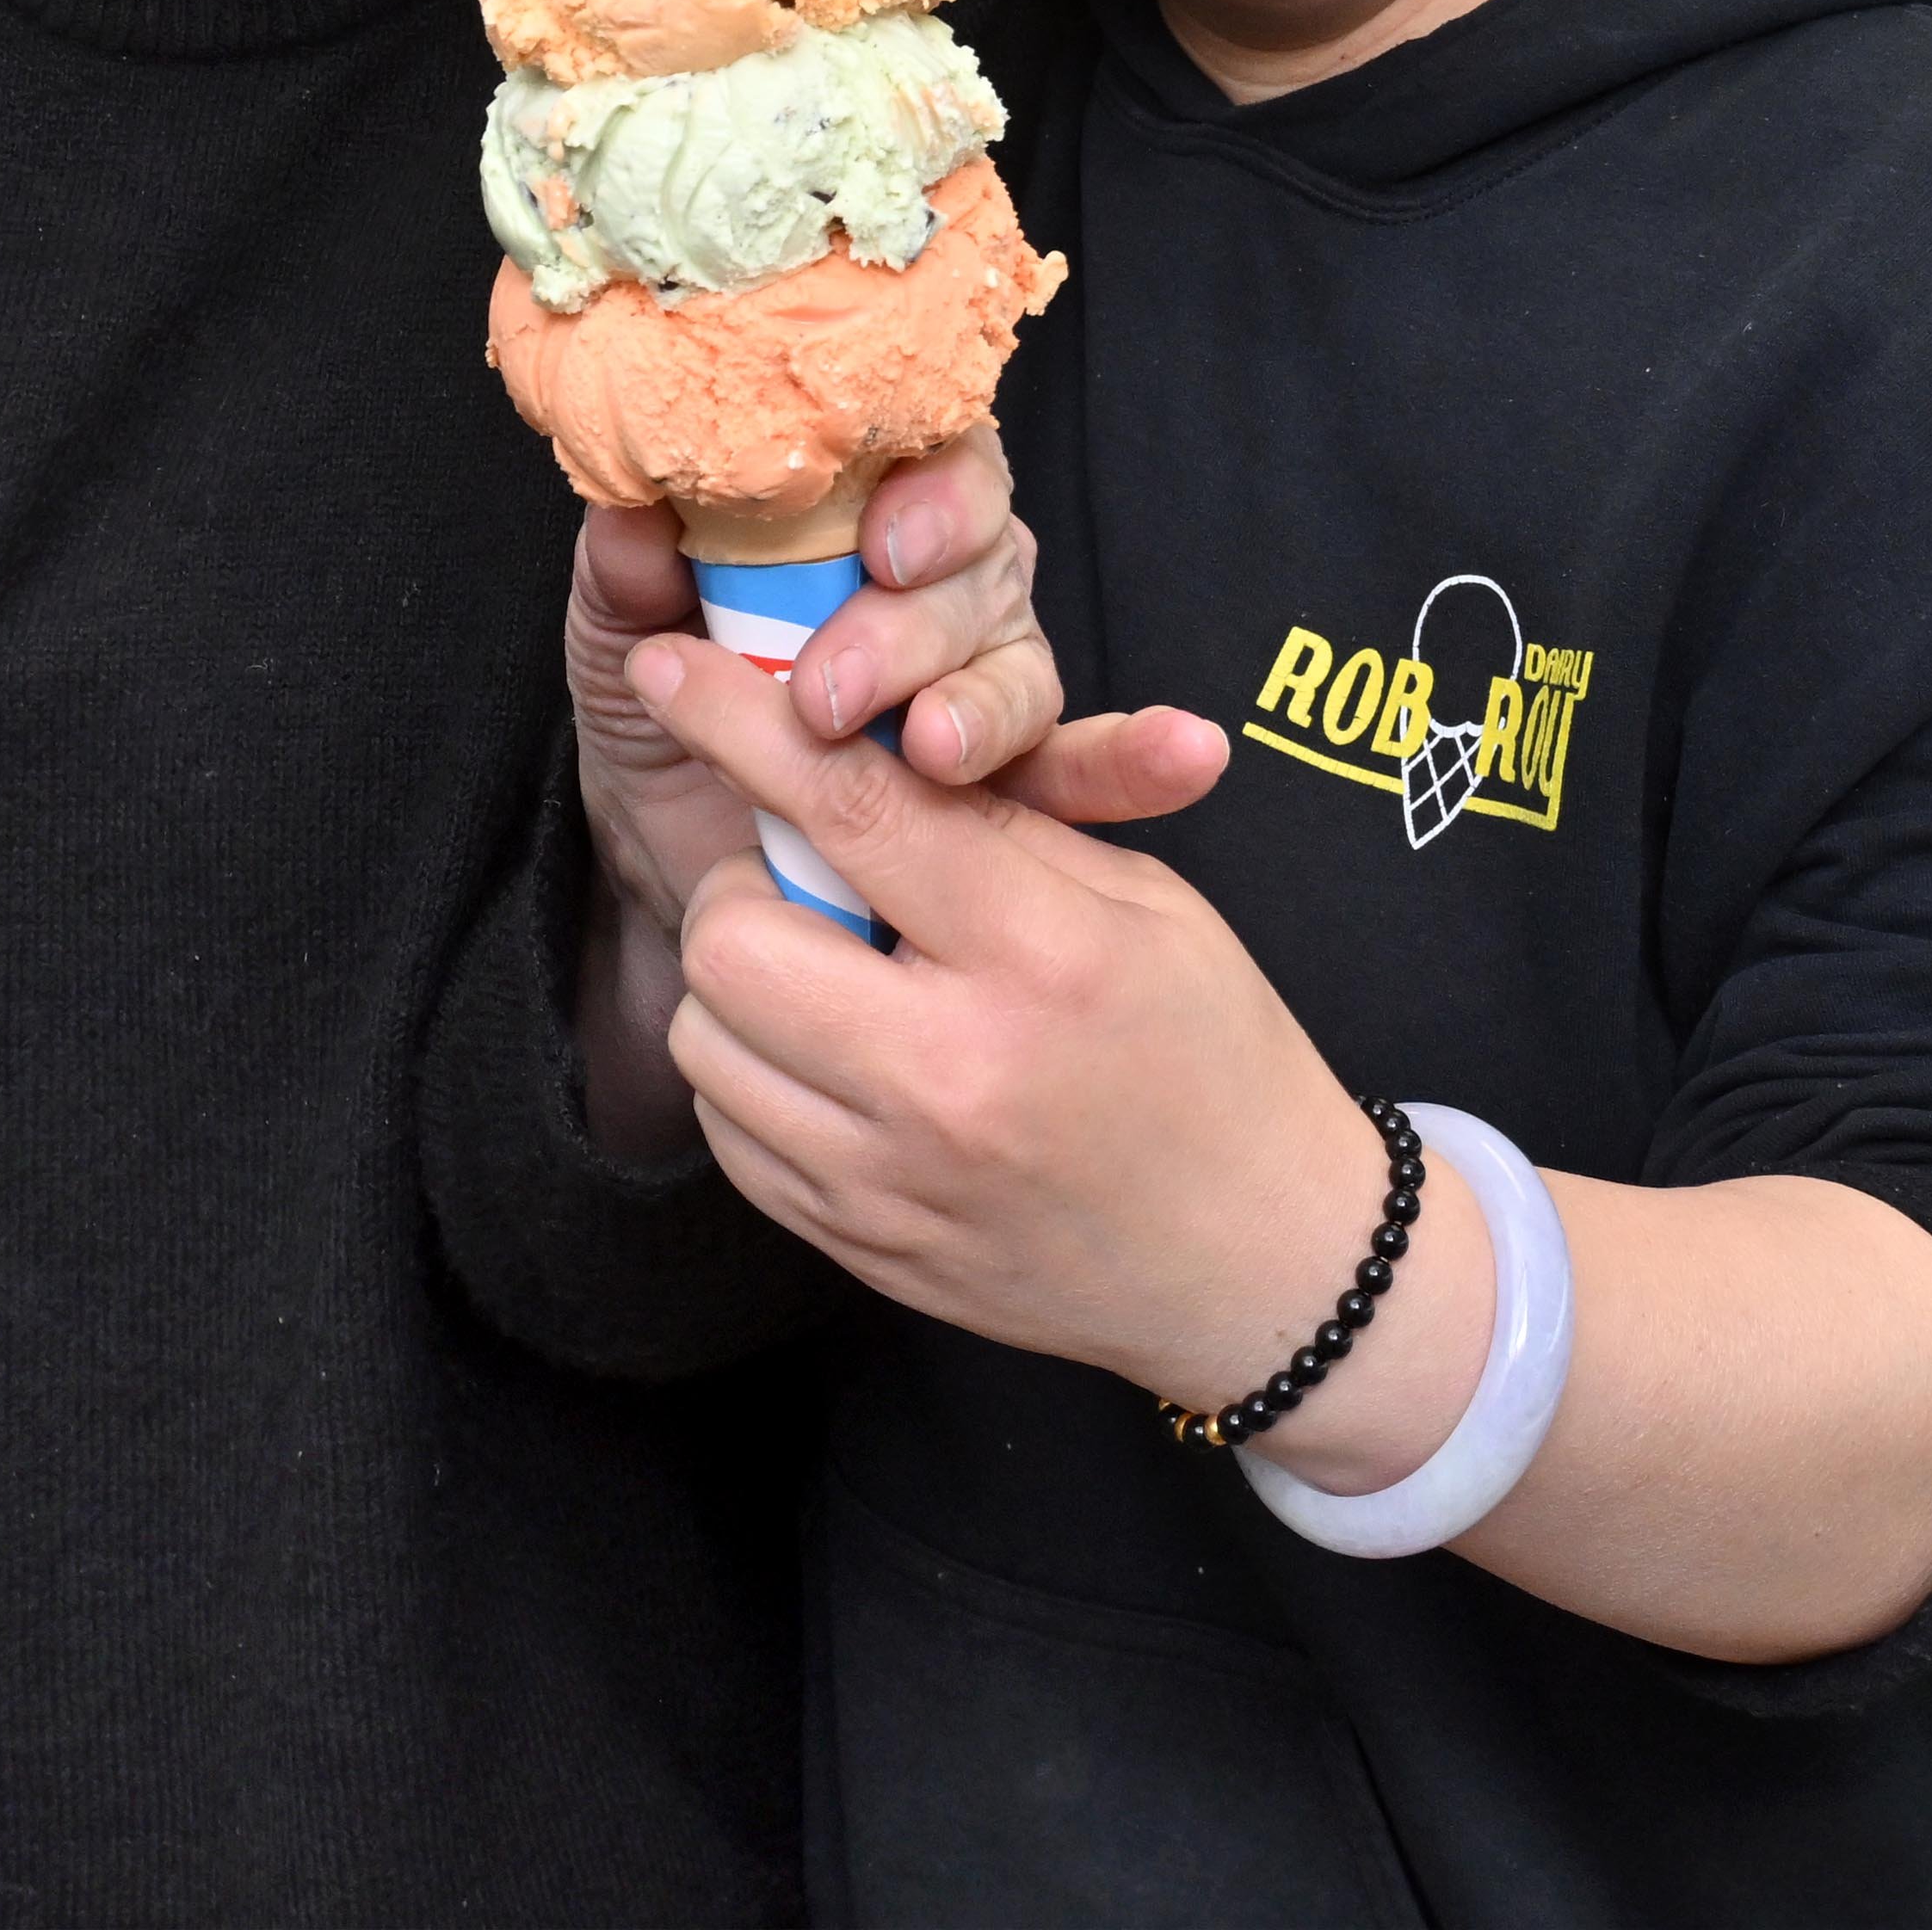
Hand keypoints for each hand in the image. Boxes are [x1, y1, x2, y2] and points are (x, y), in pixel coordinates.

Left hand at [561, 425, 1213, 946]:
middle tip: (830, 698)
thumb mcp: (626, 651)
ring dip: (986, 704)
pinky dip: (1141, 765)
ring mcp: (985, 690)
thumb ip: (627, 578)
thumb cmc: (666, 735)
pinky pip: (1087, 775)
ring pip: (1021, 670)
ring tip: (936, 751)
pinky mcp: (1008, 798)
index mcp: (856, 522)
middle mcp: (941, 592)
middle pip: (977, 572)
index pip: (927, 463)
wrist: (676, 883)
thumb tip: (630, 508)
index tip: (882, 543)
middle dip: (911, 631)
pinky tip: (1188, 760)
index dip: (925, 492)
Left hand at [637, 635, 1468, 1448]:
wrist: (1261, 1262)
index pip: (852, 811)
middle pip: (733, 941)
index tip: (669, 668)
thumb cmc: (1217, 1060)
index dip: (741, 723)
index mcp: (1038, 958)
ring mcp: (894, 1178)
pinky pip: (732, 1137)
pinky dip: (758, 1081)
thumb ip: (997, 829)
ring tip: (834, 981)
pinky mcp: (862, 1248)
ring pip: (708, 1043)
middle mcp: (950, 1075)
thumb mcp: (1145, 904)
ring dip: (745, 988)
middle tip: (817, 888)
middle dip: (747, 885)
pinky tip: (840, 1065)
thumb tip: (860, 746)